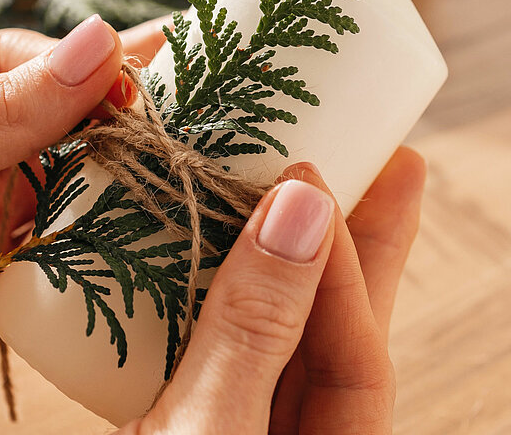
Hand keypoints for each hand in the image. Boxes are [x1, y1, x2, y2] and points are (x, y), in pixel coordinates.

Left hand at [0, 16, 167, 434]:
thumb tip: (99, 44)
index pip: (15, 62)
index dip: (75, 67)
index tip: (131, 79)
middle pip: (54, 121)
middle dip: (116, 115)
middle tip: (195, 105)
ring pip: (70, 185)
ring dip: (121, 180)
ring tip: (188, 163)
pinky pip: (67, 253)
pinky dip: (107, 244)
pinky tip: (152, 230)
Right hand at [119, 148, 424, 433]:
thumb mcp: (208, 427)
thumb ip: (253, 331)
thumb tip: (302, 208)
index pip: (360, 351)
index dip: (343, 257)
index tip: (309, 177)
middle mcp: (292, 434)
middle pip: (338, 331)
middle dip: (353, 240)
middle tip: (381, 162)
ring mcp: (241, 423)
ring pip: (276, 331)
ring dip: (277, 256)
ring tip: (292, 183)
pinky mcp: (188, 416)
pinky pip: (220, 344)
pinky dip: (212, 289)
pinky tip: (203, 245)